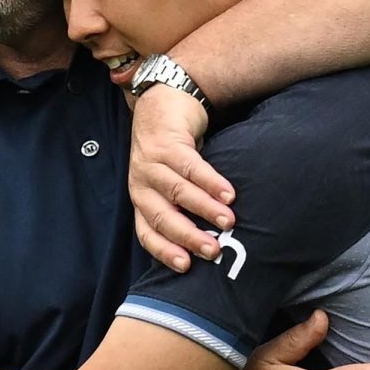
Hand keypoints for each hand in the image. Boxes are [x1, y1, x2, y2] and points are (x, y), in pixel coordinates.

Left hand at [129, 85, 235, 271]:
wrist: (163, 102)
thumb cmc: (172, 152)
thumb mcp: (170, 182)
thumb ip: (182, 207)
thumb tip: (212, 242)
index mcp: (141, 199)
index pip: (147, 232)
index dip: (164, 250)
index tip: (187, 266)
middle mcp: (141, 184)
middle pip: (163, 216)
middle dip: (188, 236)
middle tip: (213, 250)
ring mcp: (151, 163)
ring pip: (177, 191)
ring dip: (204, 208)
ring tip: (228, 221)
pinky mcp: (167, 144)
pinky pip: (190, 166)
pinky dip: (210, 181)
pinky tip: (228, 193)